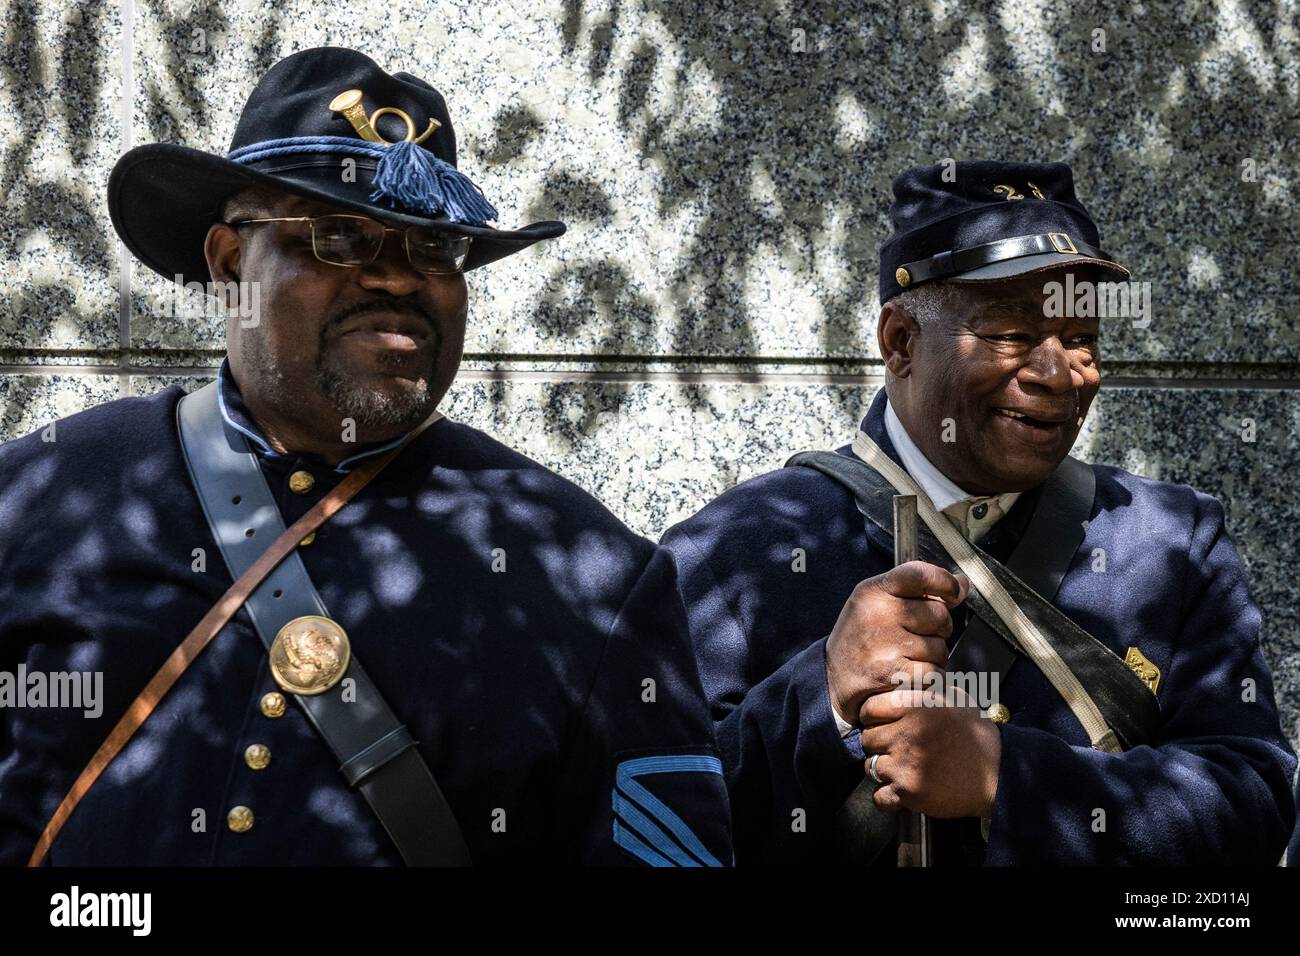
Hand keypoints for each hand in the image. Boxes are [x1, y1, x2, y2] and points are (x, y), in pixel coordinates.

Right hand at [825, 561, 968, 727]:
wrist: (832, 678)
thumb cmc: (860, 637)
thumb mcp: (878, 603)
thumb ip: (920, 591)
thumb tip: (963, 583)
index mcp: (873, 592)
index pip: (920, 574)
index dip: (945, 582)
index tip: (951, 592)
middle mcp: (878, 615)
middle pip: (939, 614)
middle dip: (938, 627)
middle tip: (917, 634)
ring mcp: (886, 645)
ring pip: (940, 647)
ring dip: (932, 656)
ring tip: (907, 656)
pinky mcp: (894, 675)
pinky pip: (934, 672)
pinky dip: (927, 677)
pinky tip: (907, 673)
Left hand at [859, 682, 1001, 818]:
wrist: (1000, 773)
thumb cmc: (977, 736)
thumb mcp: (954, 698)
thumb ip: (925, 689)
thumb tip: (902, 679)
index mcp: (915, 706)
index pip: (869, 709)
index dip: (874, 717)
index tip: (882, 723)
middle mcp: (907, 733)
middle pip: (867, 739)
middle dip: (879, 744)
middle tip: (896, 748)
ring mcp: (905, 764)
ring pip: (871, 767)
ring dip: (884, 770)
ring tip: (904, 768)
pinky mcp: (909, 792)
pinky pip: (880, 797)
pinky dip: (888, 797)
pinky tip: (902, 790)